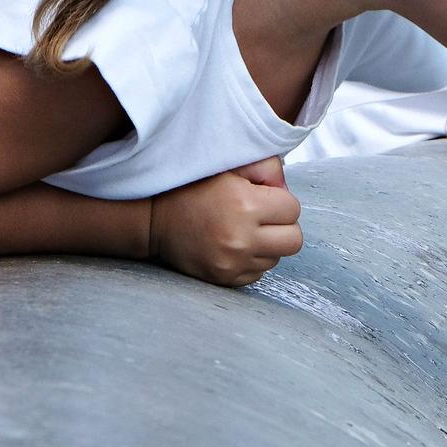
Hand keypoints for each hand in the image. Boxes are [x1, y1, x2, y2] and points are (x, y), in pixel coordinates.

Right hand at [147, 157, 303, 286]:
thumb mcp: (229, 166)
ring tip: (244, 230)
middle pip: (293, 240)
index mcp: (245, 204)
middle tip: (264, 218)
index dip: (280, 201)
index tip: (263, 198)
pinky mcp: (225, 279)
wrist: (153, 221)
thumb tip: (285, 188)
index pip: (292, 209)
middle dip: (283, 226)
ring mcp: (233, 262)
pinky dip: (252, 260)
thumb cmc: (194, 188)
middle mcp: (241, 238)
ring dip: (268, 244)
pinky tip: (235, 245)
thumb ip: (265, 168)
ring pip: (277, 258)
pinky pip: (258, 273)